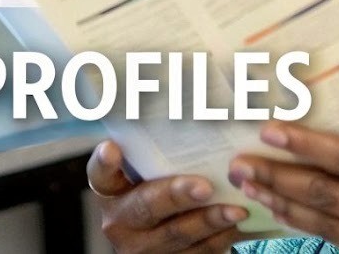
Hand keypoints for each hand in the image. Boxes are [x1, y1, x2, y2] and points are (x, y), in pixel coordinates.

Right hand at [87, 140, 253, 252]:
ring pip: (177, 234)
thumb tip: (196, 100)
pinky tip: (238, 225)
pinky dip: (220, 239)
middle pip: (146, 206)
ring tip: (236, 208)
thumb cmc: (159, 188)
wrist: (158, 236)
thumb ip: (159, 151)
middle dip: (177, 195)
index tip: (112, 149)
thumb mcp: (149, 170)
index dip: (105, 162)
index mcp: (109, 191)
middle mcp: (119, 221)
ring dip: (209, 221)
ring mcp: (142, 248)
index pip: (100, 173)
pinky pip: (196, 253)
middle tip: (204, 186)